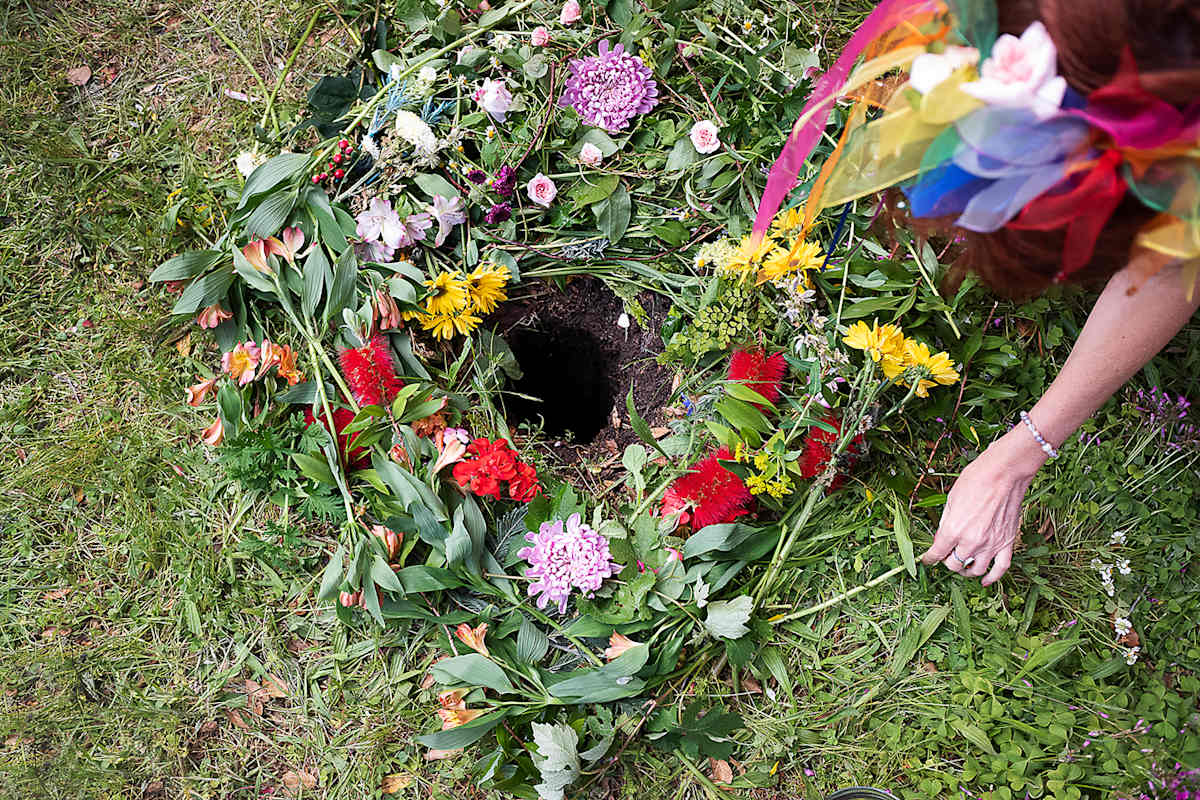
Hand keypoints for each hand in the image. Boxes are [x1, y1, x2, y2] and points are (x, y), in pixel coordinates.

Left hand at [921, 428, 1047, 585]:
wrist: (1003, 474)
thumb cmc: (975, 481)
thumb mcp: (950, 500)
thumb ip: (945, 523)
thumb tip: (941, 537)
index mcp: (953, 530)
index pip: (936, 554)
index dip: (929, 558)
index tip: (927, 559)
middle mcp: (971, 542)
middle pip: (954, 565)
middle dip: (947, 562)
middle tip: (946, 556)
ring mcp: (991, 545)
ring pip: (975, 570)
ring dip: (966, 571)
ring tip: (962, 566)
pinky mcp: (1007, 543)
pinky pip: (1000, 569)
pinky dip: (992, 578)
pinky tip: (984, 581)